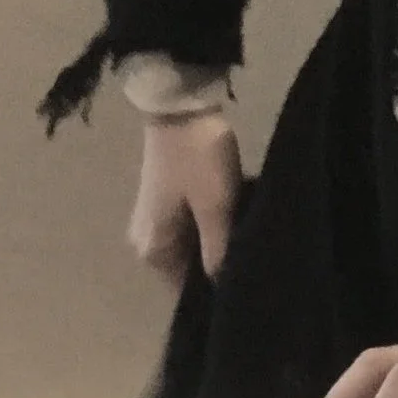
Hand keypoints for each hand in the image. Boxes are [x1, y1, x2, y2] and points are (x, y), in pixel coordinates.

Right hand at [131, 114, 240, 284]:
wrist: (178, 103)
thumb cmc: (197, 159)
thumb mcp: (216, 208)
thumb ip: (219, 253)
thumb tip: (223, 287)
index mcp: (154, 252)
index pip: (184, 293)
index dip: (214, 293)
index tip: (245, 287)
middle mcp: (145, 244)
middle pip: (185, 271)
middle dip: (215, 267)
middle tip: (252, 261)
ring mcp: (150, 222)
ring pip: (187, 249)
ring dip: (213, 246)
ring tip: (246, 241)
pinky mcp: (160, 203)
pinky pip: (185, 230)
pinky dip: (205, 230)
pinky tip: (230, 220)